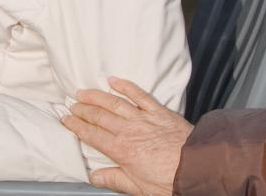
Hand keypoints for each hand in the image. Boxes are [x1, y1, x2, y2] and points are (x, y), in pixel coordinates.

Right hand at [61, 77, 192, 195]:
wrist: (199, 167)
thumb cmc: (172, 180)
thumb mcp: (140, 188)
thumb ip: (115, 180)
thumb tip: (93, 177)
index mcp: (121, 150)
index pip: (92, 135)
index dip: (76, 126)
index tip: (66, 119)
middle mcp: (128, 131)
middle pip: (99, 116)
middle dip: (83, 109)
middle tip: (72, 105)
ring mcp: (143, 118)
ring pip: (114, 103)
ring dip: (97, 96)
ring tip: (84, 91)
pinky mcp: (159, 112)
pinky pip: (139, 95)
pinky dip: (126, 86)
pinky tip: (114, 80)